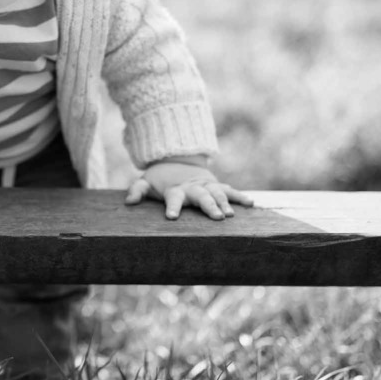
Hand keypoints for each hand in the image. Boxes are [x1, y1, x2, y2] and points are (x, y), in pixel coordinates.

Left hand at [124, 160, 252, 220]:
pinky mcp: (216, 186)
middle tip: (217, 218)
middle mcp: (193, 188)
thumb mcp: (145, 182)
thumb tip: (129, 201)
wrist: (177, 160)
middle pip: (202, 197)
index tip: (172, 218)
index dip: (172, 207)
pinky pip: (230, 191)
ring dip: (226, 203)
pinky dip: (240, 196)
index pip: (173, 199)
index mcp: (175, 190)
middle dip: (210, 207)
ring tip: (231, 215)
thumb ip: (137, 190)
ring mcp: (206, 186)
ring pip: (218, 194)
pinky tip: (251, 204)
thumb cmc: (160, 179)